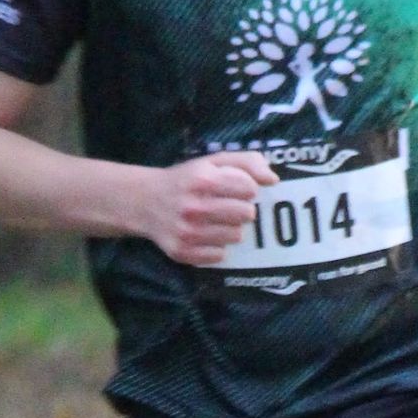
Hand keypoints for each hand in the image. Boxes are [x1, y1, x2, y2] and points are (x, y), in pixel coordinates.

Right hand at [141, 150, 278, 264]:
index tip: (237, 189)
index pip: (250, 188)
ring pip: (236, 236)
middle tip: (229, 206)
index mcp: (202, 180)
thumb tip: (273, 180)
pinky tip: (205, 235)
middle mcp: (194, 207)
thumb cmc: (186, 180)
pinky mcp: (182, 252)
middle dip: (242, 209)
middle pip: (247, 214)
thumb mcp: (212, 162)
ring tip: (216, 220)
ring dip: (231, 228)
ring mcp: (187, 232)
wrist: (143, 201)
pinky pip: (220, 255)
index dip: (248, 188)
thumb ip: (246, 162)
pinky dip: (217, 246)